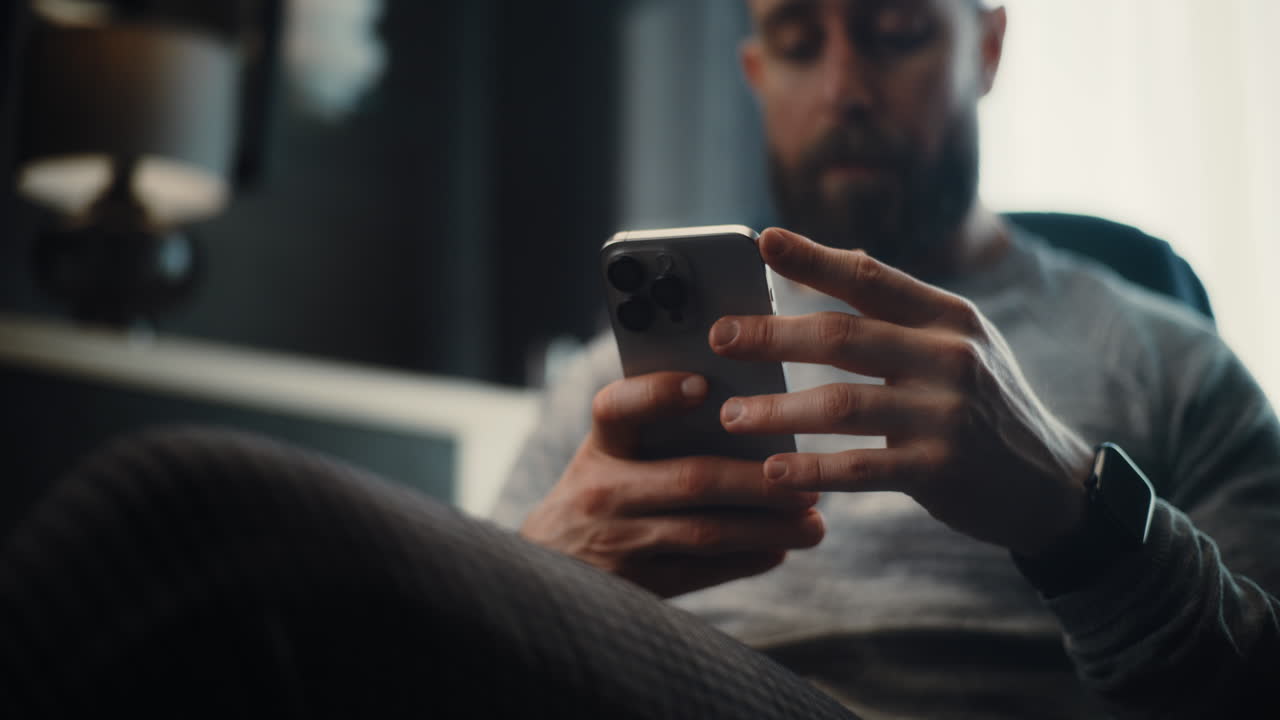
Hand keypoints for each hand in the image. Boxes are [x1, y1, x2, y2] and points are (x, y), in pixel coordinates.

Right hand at [520, 371, 824, 596]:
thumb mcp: (609, 454)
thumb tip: (750, 419)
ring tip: (813, 524)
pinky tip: (780, 550)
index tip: (703, 384)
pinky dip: (747, 560)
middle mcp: (604, 492)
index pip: (616, 408)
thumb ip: (657, 432)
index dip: (657, 394)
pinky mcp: (636, 584)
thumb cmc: (598, 493)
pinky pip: (703, 573)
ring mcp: (619, 542)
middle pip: (691, 479)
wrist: (546, 566)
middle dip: (759, 481)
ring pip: (706, 532)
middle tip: (809, 481)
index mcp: (601, 447)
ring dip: (768, 528)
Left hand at [710, 227, 1091, 556]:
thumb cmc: (984, 407)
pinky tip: (772, 471)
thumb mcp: (961, 345)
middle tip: (720, 338)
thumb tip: (829, 267)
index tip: (761, 242)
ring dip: (776, 409)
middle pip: (840, 336)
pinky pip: (858, 467)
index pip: (869, 277)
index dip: (812, 257)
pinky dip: (810, 469)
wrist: (1050, 483)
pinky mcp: (939, 469)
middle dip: (770, 336)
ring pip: (839, 404)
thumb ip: (901, 315)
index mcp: (948, 317)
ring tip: (731, 415)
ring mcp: (946, 414)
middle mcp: (950, 356)